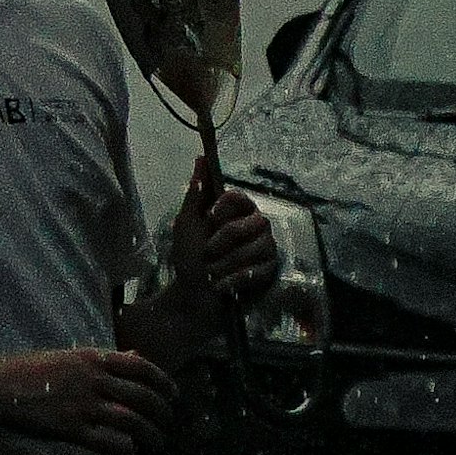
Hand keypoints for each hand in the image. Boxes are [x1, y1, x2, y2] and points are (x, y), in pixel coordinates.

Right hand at [1, 340, 177, 454]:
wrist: (0, 386)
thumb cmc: (35, 370)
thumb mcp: (73, 357)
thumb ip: (107, 359)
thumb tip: (137, 355)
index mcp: (94, 358)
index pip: (141, 368)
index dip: (163, 382)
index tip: (175, 395)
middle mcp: (94, 379)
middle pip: (142, 396)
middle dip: (162, 412)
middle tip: (169, 423)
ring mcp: (83, 404)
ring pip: (131, 421)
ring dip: (151, 435)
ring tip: (159, 444)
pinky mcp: (71, 428)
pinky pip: (107, 442)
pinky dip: (125, 451)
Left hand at [168, 172, 280, 315]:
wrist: (193, 296)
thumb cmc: (189, 258)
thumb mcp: (186, 225)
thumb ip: (195, 193)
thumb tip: (200, 159)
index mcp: (236, 212)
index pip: (240, 197)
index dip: (227, 205)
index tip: (211, 216)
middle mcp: (255, 226)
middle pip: (256, 221)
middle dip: (227, 238)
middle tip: (208, 252)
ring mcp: (265, 249)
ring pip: (259, 247)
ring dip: (228, 262)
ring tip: (212, 272)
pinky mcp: (269, 271)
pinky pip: (260, 271)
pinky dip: (236, 279)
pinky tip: (222, 285)